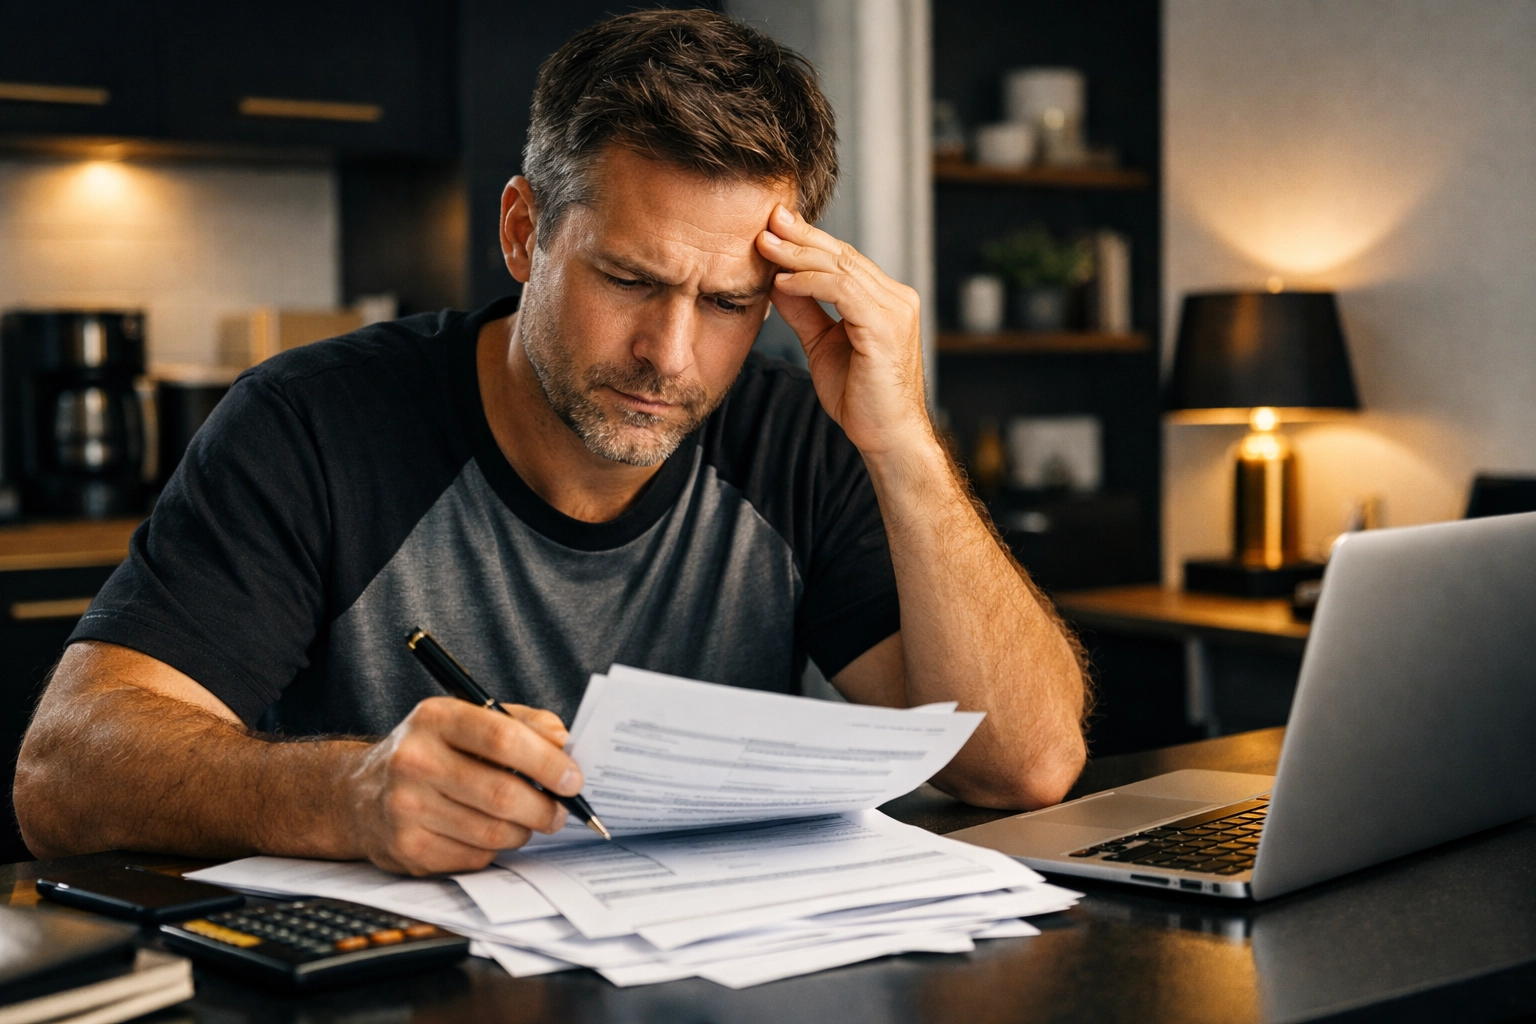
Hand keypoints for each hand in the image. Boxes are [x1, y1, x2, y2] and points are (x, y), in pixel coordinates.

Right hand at [344, 697, 580, 874]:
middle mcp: (414, 760)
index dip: (547, 762)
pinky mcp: (406, 848)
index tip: (573, 779)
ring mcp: (406, 807)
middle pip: (501, 793)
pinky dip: (495, 849)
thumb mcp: (467, 719)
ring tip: (529, 821)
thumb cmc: (431, 751)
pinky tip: (491, 833)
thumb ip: (520, 722)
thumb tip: (562, 739)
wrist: (360, 794)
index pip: (503, 739)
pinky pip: (474, 856)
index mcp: (436, 718)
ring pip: (492, 832)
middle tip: (560, 811)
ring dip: (523, 831)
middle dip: (544, 808)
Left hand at [756, 204, 929, 456]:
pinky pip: (844, 290)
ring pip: (842, 266)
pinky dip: (810, 283)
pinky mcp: (885, 326)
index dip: (809, 241)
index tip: (774, 228)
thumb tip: (777, 281)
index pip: (844, 259)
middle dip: (802, 236)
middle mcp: (896, 298)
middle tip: (768, 220)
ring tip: (766, 245)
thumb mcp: (822, 346)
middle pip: (843, 255)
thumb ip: (804, 312)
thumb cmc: (860, 399)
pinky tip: (784, 282)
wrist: (886, 437)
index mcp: (885, 300)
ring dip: (799, 255)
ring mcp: (895, 310)